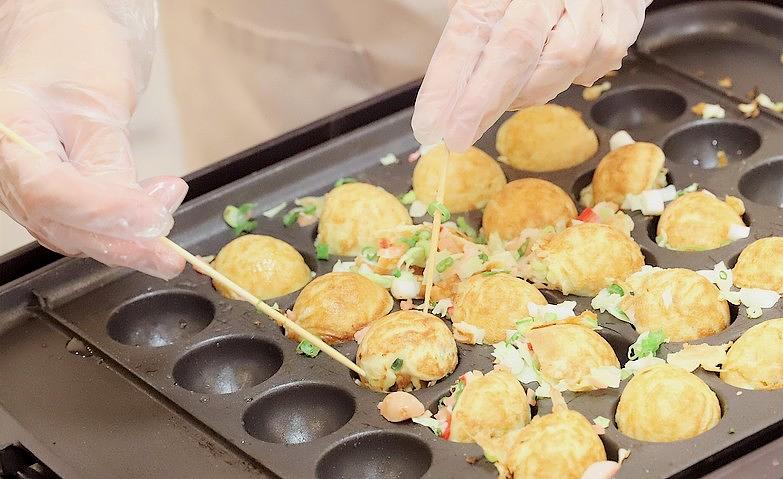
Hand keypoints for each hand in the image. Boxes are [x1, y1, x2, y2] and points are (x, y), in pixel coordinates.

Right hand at [0, 0, 186, 278]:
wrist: (59, 41)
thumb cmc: (71, 53)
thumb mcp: (95, 98)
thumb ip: (107, 158)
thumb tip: (139, 212)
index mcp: (10, 136)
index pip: (50, 192)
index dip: (104, 212)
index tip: (151, 217)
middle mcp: (10, 172)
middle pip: (63, 227)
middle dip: (124, 242)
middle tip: (170, 249)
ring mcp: (28, 190)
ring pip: (77, 236)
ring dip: (130, 240)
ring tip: (170, 205)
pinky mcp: (56, 199)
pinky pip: (88, 228)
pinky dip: (126, 230)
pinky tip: (156, 208)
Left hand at [412, 0, 650, 151]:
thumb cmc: (521, 1)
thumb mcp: (489, 6)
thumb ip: (467, 43)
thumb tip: (440, 105)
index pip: (467, 34)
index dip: (446, 84)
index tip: (428, 126)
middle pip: (515, 47)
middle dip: (483, 102)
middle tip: (457, 137)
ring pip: (563, 60)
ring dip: (530, 91)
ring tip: (508, 95)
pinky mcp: (624, 14)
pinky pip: (599, 60)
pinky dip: (574, 76)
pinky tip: (555, 69)